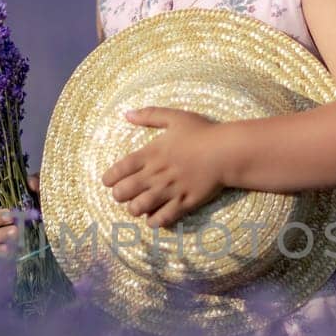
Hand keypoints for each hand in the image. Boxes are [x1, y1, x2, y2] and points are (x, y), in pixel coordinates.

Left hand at [101, 107, 226, 228]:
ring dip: (134, 209)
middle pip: (123, 192)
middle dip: (118, 196)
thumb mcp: (175, 117)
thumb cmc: (202, 133)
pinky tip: (154, 218)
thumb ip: (149, 115)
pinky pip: (162, 219)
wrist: (227, 152)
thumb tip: (126, 114)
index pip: (119, 170)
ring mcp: (170, 190)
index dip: (109, 178)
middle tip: (123, 195)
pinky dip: (154, 221)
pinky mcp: (184, 203)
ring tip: (138, 207)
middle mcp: (156, 174)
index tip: (108, 182)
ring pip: (139, 208)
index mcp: (151, 153)